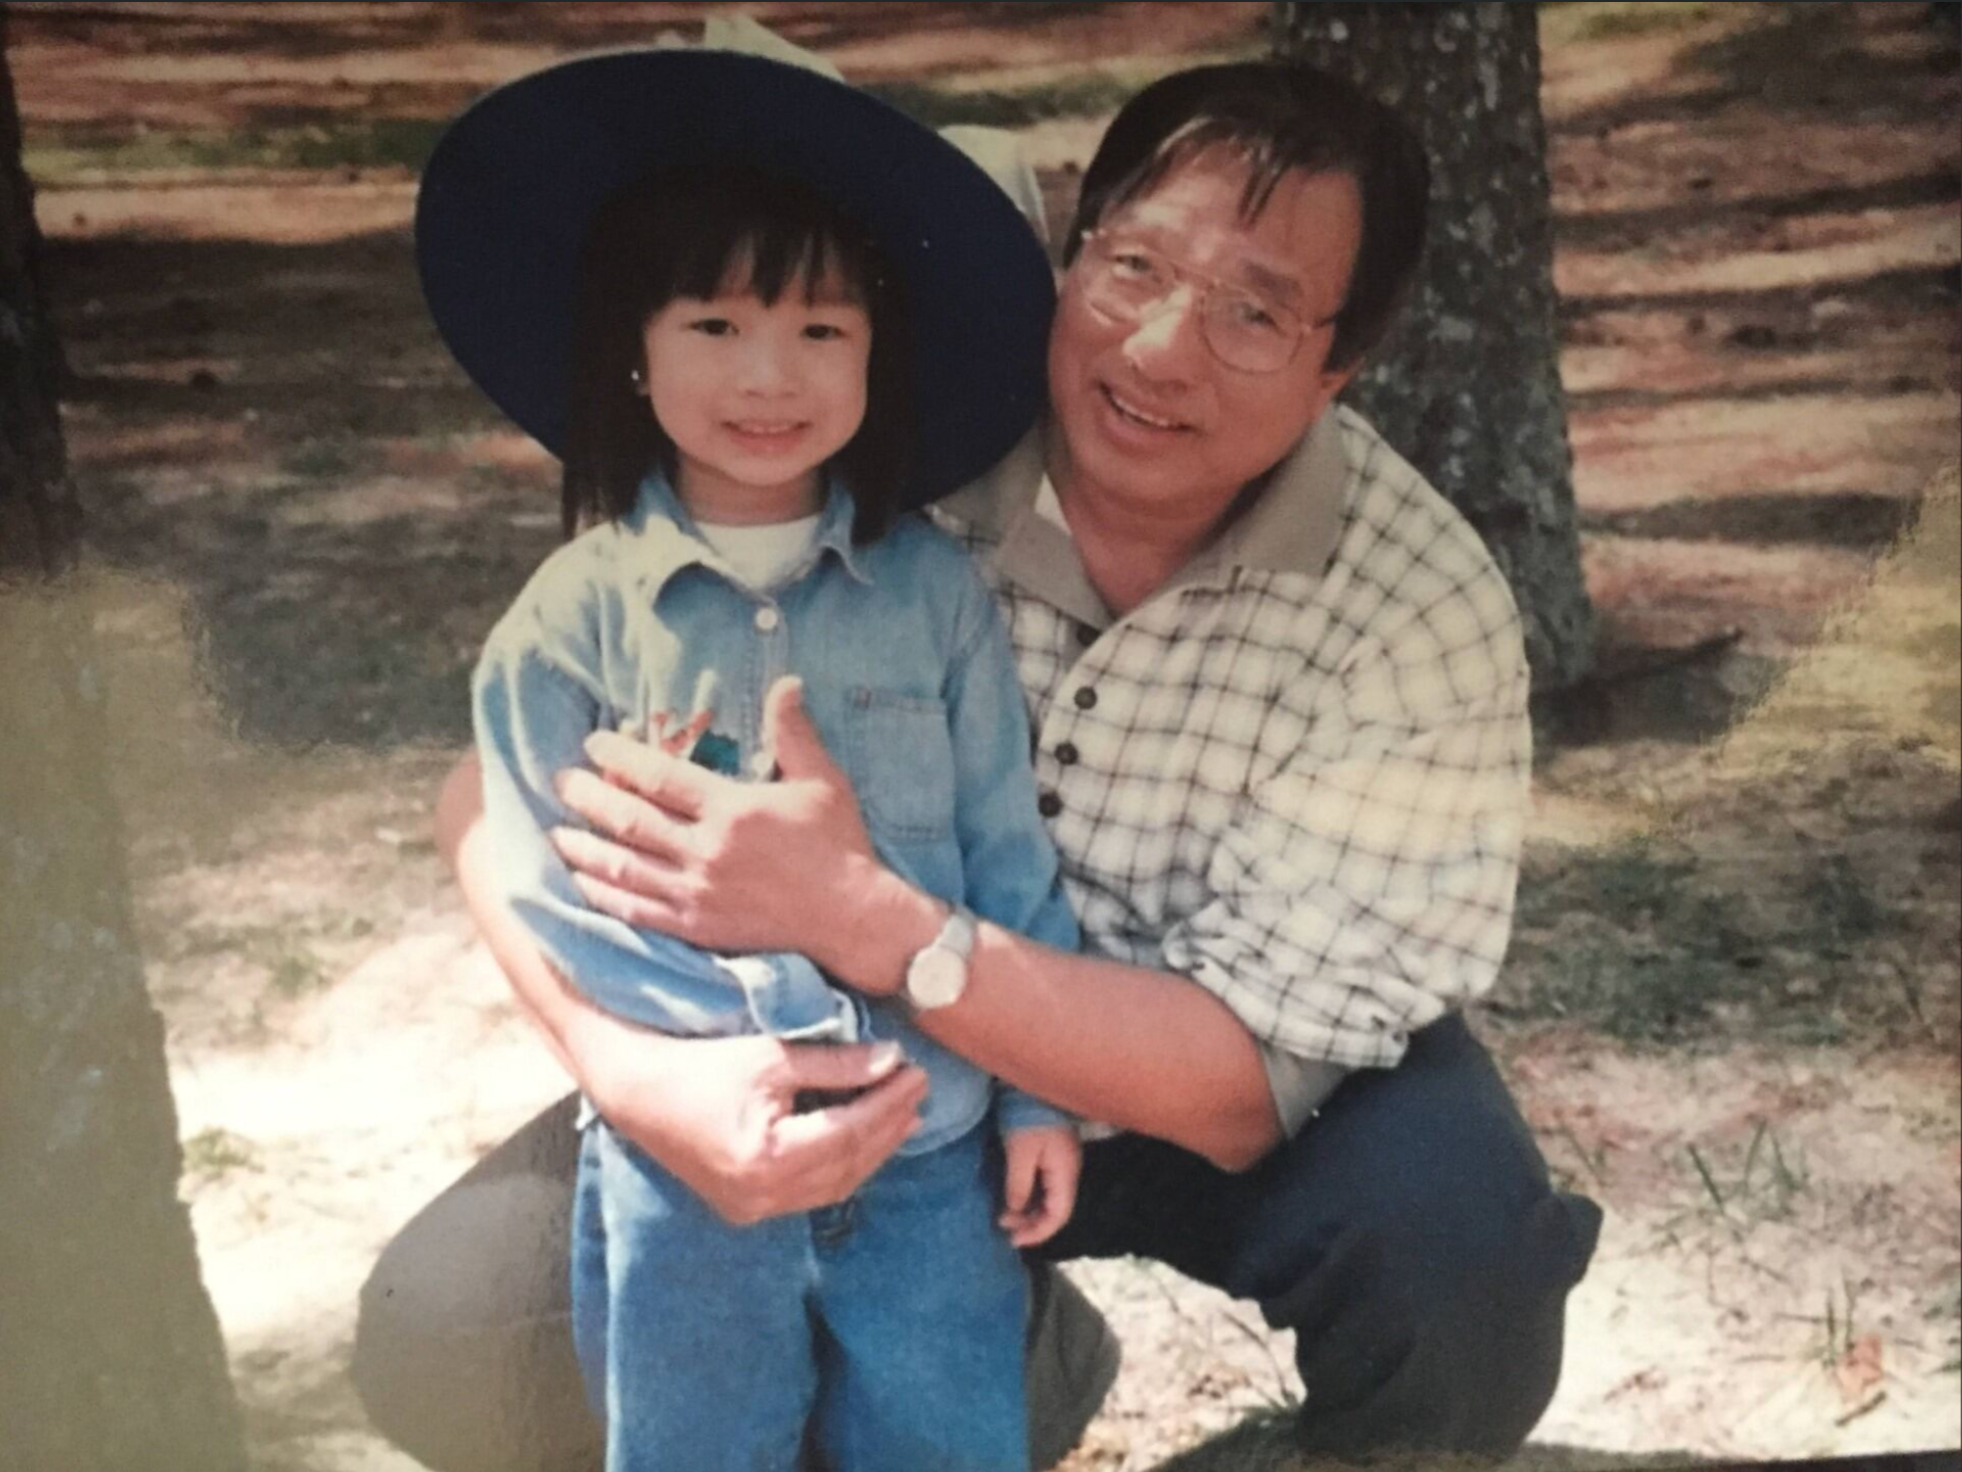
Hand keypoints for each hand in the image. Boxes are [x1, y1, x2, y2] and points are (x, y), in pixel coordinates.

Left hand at [550, 676, 886, 967]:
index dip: (620, 757)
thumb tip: (787, 682)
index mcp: (732, 810)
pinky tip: (583, 882)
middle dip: (589, 798)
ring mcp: (698, 893)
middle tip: (561, 781)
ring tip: (557, 832)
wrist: (852, 918)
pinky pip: (638, 911)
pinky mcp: (697, 927)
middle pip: (630, 820)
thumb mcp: (823, 781)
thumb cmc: (839, 845)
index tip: (594, 744)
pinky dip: (605, 895)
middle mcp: (707, 851)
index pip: (660, 776)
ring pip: (624, 867)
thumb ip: (795, 733)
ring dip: (585, 848)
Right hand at [578, 1023, 929, 1225]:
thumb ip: (836, 1063)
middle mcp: (763, 1196)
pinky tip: (859, 1142)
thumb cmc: (700, 1063)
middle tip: (918, 1092)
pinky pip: (808, 1192)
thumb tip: (894, 1060)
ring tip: (902, 1117)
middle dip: (887, 1127)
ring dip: (870, 1151)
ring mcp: (752, 1208)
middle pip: (846, 1165)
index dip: (888, 1103)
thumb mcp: (772, 1056)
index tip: (917, 1073)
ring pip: (832, 1185)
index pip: (850, 1132)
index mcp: (769, 1159)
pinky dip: (839, 1166)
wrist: (636, 1089)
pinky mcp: (744, 1207)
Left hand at [998, 1124, 1079, 1247]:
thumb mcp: (1019, 1152)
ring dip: (1028, 1211)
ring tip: (1004, 1216)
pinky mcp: (1053, 1155)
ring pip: (1049, 1199)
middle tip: (1004, 1228)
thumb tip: (1014, 1210)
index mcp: (1064, 1174)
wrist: (1034, 1085)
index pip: (1058, 1215)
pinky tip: (1013, 1198)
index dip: (1038, 1233)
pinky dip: (1029, 1197)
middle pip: (1055, 1210)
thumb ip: (1018, 1185)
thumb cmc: (1028, 1117)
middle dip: (1031, 1224)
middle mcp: (1068, 1172)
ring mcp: (1062, 1163)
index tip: (1014, 1239)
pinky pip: (1044, 1186)